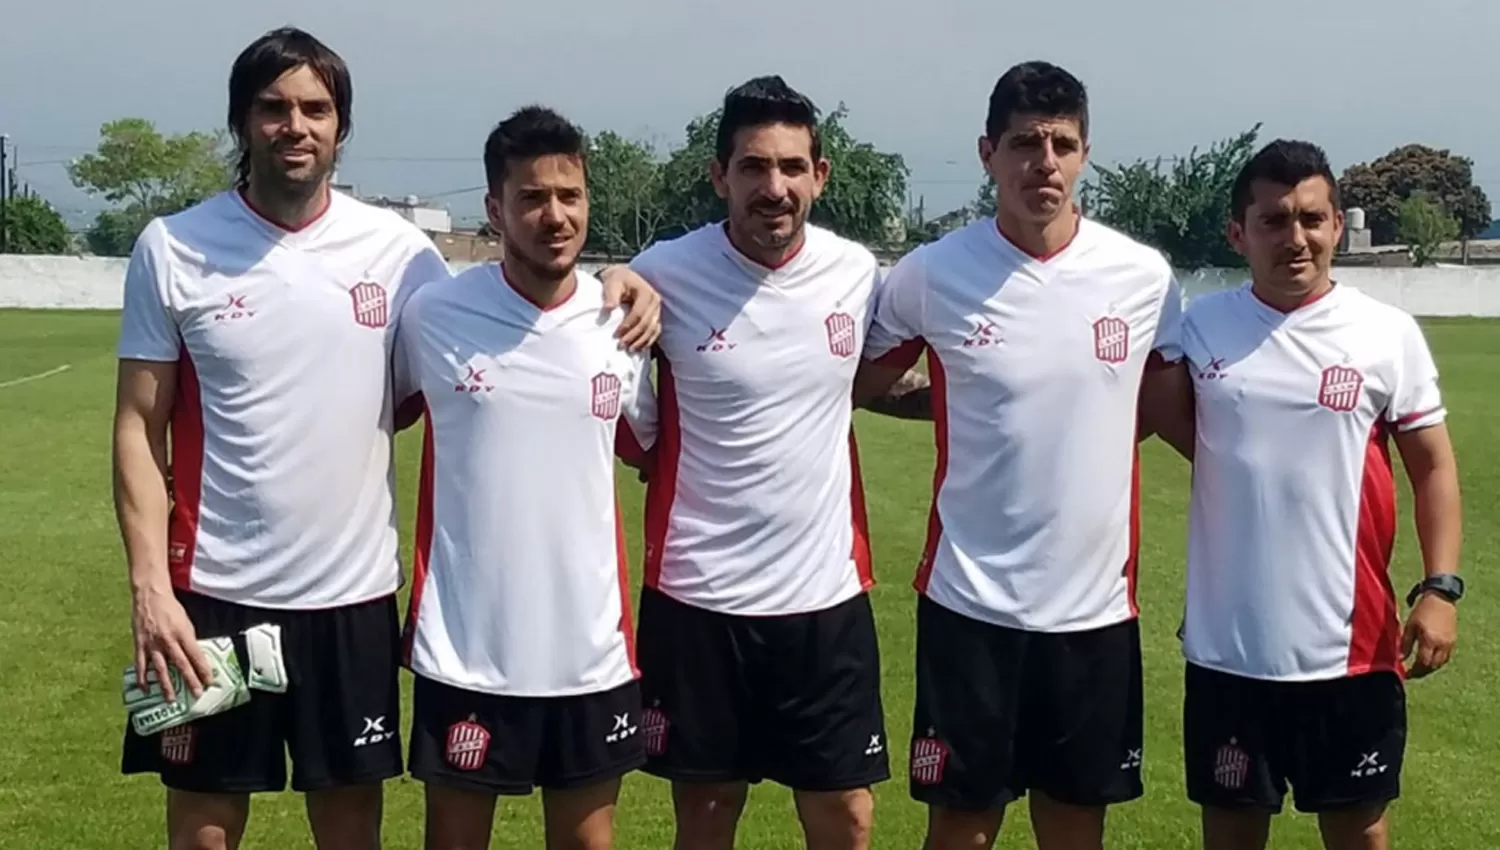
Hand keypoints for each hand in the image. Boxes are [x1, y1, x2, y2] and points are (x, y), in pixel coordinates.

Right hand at [131, 584, 212, 702]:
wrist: (150, 595)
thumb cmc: (171, 608)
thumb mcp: (186, 622)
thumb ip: (189, 640)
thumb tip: (195, 658)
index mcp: (183, 633)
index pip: (196, 655)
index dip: (203, 669)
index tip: (209, 682)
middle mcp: (168, 640)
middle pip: (181, 664)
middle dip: (190, 681)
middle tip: (196, 694)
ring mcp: (152, 643)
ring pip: (161, 669)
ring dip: (167, 686)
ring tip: (172, 700)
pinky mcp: (140, 644)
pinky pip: (141, 665)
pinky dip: (143, 679)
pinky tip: (146, 690)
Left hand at [599, 265, 661, 351]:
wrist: (624, 277)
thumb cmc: (617, 280)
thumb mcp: (612, 283)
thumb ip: (611, 295)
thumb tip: (608, 308)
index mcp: (646, 292)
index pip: (639, 313)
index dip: (628, 325)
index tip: (616, 335)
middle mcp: (656, 301)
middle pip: (646, 323)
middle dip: (634, 336)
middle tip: (621, 345)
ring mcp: (658, 310)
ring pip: (653, 329)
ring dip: (642, 341)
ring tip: (630, 350)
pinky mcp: (657, 316)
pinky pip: (656, 331)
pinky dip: (648, 341)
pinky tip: (639, 349)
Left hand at [1401, 593, 1457, 677]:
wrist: (1441, 599)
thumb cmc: (1422, 611)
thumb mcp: (1410, 626)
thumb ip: (1405, 644)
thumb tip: (1400, 659)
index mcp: (1430, 641)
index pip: (1423, 663)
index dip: (1414, 671)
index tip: (1406, 674)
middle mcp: (1442, 645)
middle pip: (1432, 666)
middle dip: (1421, 672)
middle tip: (1412, 674)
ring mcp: (1450, 644)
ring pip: (1441, 663)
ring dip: (1430, 668)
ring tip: (1419, 669)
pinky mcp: (1453, 641)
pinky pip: (1446, 657)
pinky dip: (1438, 662)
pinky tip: (1429, 660)